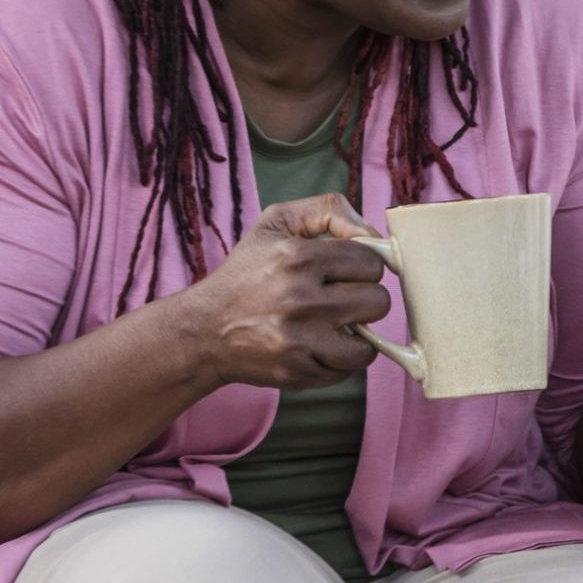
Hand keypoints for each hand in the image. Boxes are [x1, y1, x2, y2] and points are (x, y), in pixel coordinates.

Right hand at [175, 194, 390, 392]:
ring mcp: (298, 340)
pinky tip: (320, 346)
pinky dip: (339, 360)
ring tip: (336, 326)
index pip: (371, 262)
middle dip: (365, 299)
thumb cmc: (245, 273)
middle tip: (343, 299)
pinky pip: (346, 371)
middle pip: (378, 302)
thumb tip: (372, 233)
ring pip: (367, 345)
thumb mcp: (276, 222)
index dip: (364, 267)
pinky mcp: (296, 372)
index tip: (349, 273)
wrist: (203, 330)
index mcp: (298, 257)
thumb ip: (328, 210)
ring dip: (358, 336)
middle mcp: (299, 299)